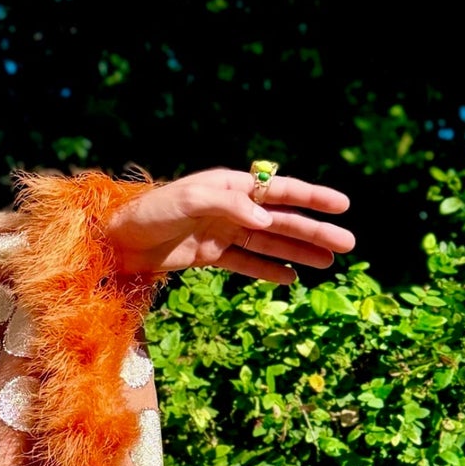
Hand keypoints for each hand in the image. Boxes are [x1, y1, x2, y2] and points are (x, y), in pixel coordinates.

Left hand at [104, 169, 353, 285]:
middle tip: (350, 245)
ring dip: (299, 252)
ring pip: (270, 243)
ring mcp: (221, 232)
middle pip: (282, 220)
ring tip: (330, 263)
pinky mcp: (208, 256)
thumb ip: (230, 206)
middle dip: (315, 231)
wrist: (114, 241)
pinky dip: (268, 271)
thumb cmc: (149, 212)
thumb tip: (268, 219)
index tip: (343, 205)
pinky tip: (291, 279)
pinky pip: (246, 263)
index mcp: (230, 187)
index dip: (312, 198)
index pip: (280, 190)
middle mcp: (231, 208)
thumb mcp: (188, 201)